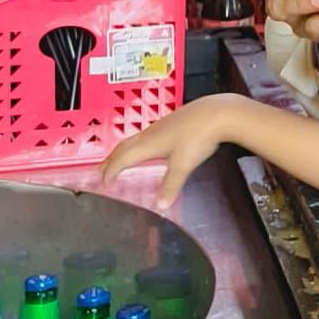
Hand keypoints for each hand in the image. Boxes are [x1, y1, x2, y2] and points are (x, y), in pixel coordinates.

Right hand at [98, 97, 232, 208]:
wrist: (218, 112)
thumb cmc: (198, 137)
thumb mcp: (183, 165)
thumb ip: (170, 186)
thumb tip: (161, 206)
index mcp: (148, 144)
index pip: (122, 159)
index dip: (111, 171)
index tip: (103, 182)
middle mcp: (150, 133)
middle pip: (123, 147)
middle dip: (110, 160)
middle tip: (100, 170)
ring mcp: (161, 125)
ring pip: (134, 139)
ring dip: (122, 150)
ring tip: (118, 158)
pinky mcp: (172, 121)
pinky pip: (146, 134)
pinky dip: (138, 144)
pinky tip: (148, 146)